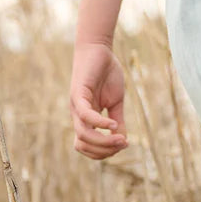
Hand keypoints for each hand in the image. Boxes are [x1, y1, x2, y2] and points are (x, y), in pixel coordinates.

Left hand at [70, 42, 128, 158]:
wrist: (99, 49)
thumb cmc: (107, 74)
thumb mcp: (116, 102)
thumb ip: (118, 121)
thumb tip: (123, 141)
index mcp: (86, 119)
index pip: (88, 146)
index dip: (104, 151)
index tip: (124, 144)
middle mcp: (78, 115)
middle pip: (84, 145)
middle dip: (104, 150)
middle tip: (123, 144)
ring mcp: (76, 106)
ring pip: (83, 135)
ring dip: (103, 141)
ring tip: (121, 138)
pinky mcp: (78, 94)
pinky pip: (86, 116)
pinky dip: (100, 124)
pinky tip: (114, 124)